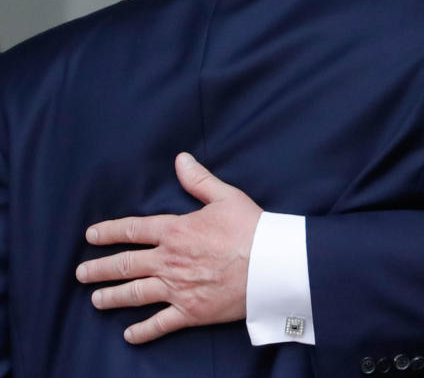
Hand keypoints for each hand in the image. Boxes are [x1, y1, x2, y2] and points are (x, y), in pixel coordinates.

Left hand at [76, 152, 261, 343]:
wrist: (271, 264)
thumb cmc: (251, 228)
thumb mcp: (226, 197)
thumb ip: (199, 180)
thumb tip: (180, 159)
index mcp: (176, 231)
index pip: (133, 230)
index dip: (109, 232)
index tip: (91, 236)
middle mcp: (169, 261)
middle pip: (125, 265)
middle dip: (99, 269)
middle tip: (81, 273)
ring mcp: (177, 288)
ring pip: (134, 294)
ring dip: (111, 297)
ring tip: (96, 300)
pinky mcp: (190, 311)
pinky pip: (159, 324)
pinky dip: (142, 331)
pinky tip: (129, 335)